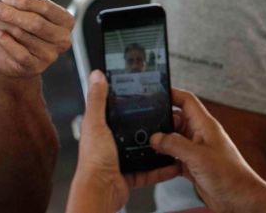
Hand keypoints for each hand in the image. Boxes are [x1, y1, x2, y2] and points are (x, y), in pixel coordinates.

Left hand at [0, 0, 71, 78]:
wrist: (14, 60)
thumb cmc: (22, 32)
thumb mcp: (25, 15)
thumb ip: (19, 6)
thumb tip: (1, 0)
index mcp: (65, 21)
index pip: (45, 7)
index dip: (23, 1)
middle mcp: (62, 39)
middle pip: (35, 22)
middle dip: (10, 13)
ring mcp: (50, 55)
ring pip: (22, 34)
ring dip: (4, 25)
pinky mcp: (35, 66)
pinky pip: (17, 51)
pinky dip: (4, 40)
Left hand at [67, 71, 179, 212]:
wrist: (101, 190)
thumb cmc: (94, 160)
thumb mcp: (96, 123)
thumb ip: (97, 100)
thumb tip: (96, 75)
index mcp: (100, 128)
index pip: (115, 110)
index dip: (128, 102)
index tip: (143, 96)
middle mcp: (110, 143)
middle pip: (133, 131)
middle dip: (148, 127)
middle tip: (164, 119)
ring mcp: (121, 159)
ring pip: (144, 150)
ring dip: (157, 147)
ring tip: (171, 140)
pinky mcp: (130, 175)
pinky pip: (149, 170)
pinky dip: (161, 168)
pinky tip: (171, 163)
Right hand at [150, 89, 265, 212]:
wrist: (240, 201)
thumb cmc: (231, 177)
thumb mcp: (198, 156)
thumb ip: (174, 144)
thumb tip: (156, 137)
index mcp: (205, 126)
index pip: (187, 101)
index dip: (172, 94)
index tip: (155, 93)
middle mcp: (200, 135)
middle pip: (176, 120)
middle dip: (161, 122)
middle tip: (147, 126)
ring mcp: (196, 150)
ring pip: (173, 139)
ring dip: (162, 142)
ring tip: (149, 144)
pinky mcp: (192, 165)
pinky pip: (173, 156)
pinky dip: (165, 158)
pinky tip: (157, 161)